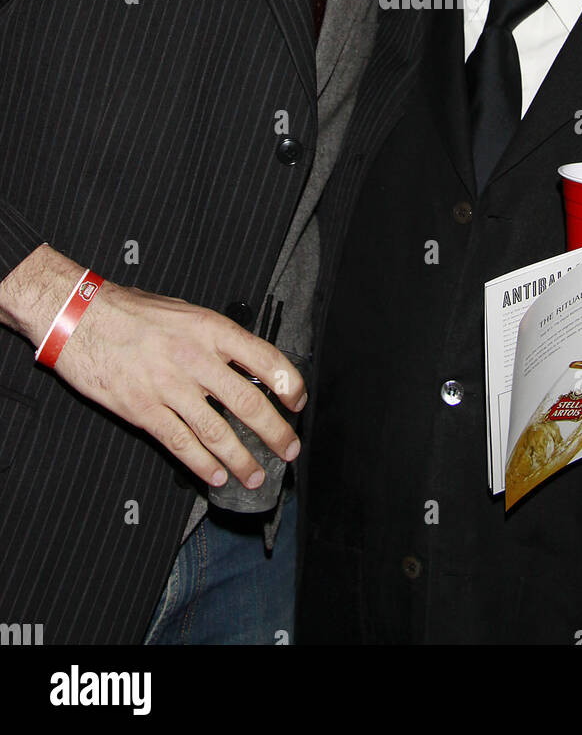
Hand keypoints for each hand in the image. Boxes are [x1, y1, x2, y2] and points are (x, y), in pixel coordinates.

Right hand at [15, 249, 305, 487]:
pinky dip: (202, 464)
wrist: (78, 317)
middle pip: (247, 402)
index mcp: (210, 328)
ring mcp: (168, 387)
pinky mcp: (142, 409)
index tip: (298, 402)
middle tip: (289, 450)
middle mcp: (194, 358)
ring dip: (242, 458)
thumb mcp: (183, 310)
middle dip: (275, 432)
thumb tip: (244, 360)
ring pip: (216, 431)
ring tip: (256, 476)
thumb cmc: (130, 310)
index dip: (289, 383)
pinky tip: (217, 476)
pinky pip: (181, 443)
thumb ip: (213, 336)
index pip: (264, 357)